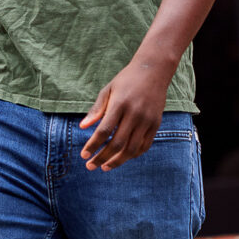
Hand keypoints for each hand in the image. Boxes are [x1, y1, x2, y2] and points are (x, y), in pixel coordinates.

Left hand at [79, 56, 174, 170]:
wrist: (154, 71)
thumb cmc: (126, 80)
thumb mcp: (108, 90)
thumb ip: (96, 110)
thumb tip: (82, 127)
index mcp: (120, 104)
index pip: (104, 131)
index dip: (93, 145)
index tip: (83, 155)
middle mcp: (135, 114)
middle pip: (117, 144)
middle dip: (102, 158)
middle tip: (90, 166)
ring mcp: (147, 120)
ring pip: (131, 149)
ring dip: (117, 161)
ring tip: (105, 167)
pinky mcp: (156, 124)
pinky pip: (144, 146)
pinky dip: (133, 155)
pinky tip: (122, 158)